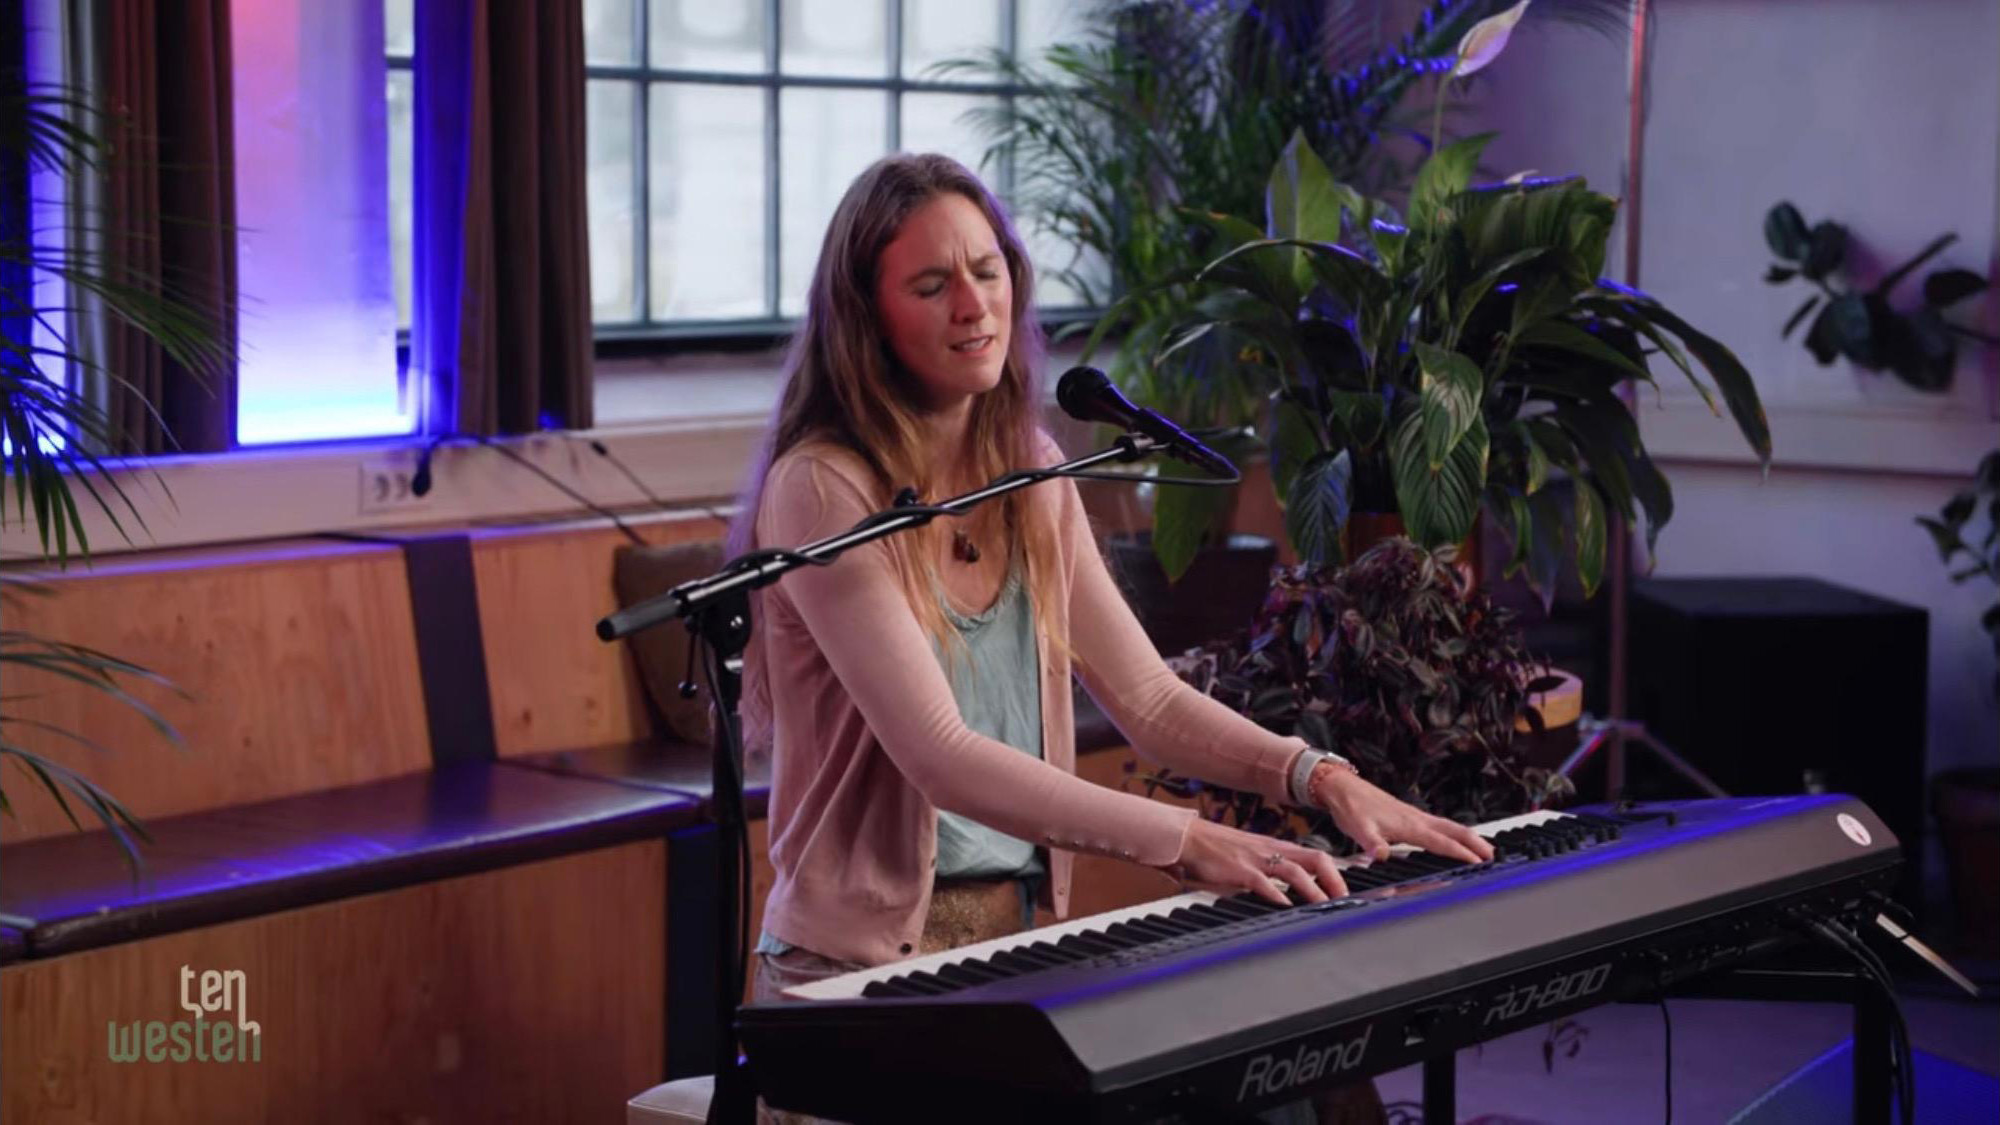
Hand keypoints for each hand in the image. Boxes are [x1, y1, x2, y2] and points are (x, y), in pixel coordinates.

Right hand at [1172, 817, 1348, 904]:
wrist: (1186, 839)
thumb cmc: (1214, 851)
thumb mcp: (1249, 859)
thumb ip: (1268, 873)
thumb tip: (1285, 893)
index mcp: (1276, 847)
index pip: (1316, 856)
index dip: (1336, 874)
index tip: (1346, 892)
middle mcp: (1271, 850)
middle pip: (1316, 858)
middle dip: (1335, 880)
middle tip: (1345, 900)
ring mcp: (1256, 858)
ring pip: (1296, 870)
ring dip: (1314, 890)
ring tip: (1326, 907)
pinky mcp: (1239, 870)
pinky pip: (1264, 882)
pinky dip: (1279, 896)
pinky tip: (1287, 907)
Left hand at [1308, 764, 1494, 864]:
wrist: (1342, 788)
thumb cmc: (1351, 807)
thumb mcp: (1358, 829)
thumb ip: (1371, 844)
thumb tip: (1379, 856)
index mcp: (1410, 825)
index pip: (1442, 842)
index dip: (1462, 853)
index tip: (1480, 862)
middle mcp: (1417, 819)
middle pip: (1454, 831)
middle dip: (1476, 843)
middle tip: (1494, 856)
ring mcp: (1415, 816)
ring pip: (1450, 826)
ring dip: (1468, 837)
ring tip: (1484, 848)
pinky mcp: (1410, 815)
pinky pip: (1440, 825)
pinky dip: (1454, 832)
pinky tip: (1453, 837)